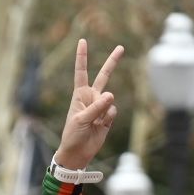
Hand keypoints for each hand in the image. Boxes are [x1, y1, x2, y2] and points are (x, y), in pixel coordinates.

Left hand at [52, 38, 123, 170]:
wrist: (78, 153)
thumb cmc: (73, 135)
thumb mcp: (81, 120)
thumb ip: (96, 107)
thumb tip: (112, 96)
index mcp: (80, 95)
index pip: (81, 72)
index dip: (82, 57)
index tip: (82, 41)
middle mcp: (92, 97)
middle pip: (104, 76)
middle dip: (112, 62)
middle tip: (121, 47)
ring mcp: (101, 107)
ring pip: (110, 101)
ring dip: (103, 111)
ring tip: (93, 123)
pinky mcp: (108, 117)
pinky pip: (113, 112)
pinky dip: (107, 118)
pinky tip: (100, 126)